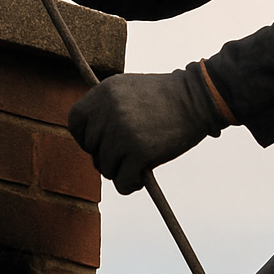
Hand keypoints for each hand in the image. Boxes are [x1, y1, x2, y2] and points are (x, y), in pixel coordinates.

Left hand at [68, 64, 228, 194]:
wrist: (198, 98)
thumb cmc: (165, 96)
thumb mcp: (128, 88)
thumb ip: (106, 106)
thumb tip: (89, 138)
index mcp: (104, 92)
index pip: (75, 122)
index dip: (84, 136)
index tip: (98, 142)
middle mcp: (109, 111)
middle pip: (92, 148)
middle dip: (106, 156)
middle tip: (125, 156)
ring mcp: (123, 133)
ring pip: (106, 167)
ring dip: (119, 171)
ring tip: (136, 165)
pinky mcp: (139, 153)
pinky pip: (122, 181)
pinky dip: (129, 185)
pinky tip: (139, 179)